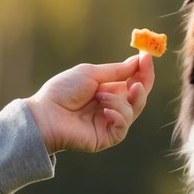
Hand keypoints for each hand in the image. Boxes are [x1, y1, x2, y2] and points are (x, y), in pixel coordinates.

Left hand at [26, 54, 154, 153]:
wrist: (46, 114)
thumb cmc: (63, 91)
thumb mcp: (90, 74)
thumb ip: (116, 71)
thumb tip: (137, 61)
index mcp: (109, 89)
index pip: (134, 80)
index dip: (143, 69)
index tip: (148, 55)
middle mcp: (113, 105)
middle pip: (140, 96)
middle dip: (143, 82)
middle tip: (142, 72)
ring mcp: (111, 122)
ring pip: (134, 110)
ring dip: (119, 100)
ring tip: (100, 96)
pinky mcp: (108, 137)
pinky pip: (124, 126)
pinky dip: (118, 115)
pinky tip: (104, 110)